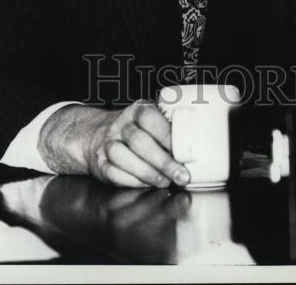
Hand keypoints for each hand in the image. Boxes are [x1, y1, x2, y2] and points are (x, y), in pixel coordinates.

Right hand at [38, 101, 190, 188]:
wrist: (99, 135)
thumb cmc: (137, 131)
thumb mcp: (152, 122)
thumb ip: (169, 131)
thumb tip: (195, 149)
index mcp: (138, 110)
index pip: (150, 118)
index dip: (166, 135)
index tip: (184, 152)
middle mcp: (121, 124)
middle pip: (139, 141)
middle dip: (162, 161)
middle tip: (181, 175)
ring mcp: (108, 143)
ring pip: (122, 156)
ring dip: (147, 172)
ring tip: (164, 182)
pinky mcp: (100, 162)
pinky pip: (113, 172)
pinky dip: (131, 180)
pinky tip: (145, 184)